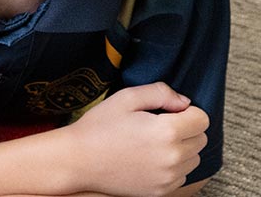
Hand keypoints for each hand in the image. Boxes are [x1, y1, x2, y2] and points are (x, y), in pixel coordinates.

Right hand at [62, 82, 208, 196]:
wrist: (77, 161)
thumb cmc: (98, 128)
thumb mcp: (125, 99)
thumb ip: (159, 92)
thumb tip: (184, 102)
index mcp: (166, 131)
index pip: (202, 119)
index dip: (186, 112)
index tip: (168, 113)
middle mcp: (172, 157)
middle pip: (201, 139)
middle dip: (185, 130)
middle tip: (157, 127)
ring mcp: (168, 176)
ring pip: (194, 158)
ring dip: (181, 149)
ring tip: (153, 144)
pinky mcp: (162, 190)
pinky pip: (182, 176)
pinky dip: (172, 167)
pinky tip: (149, 159)